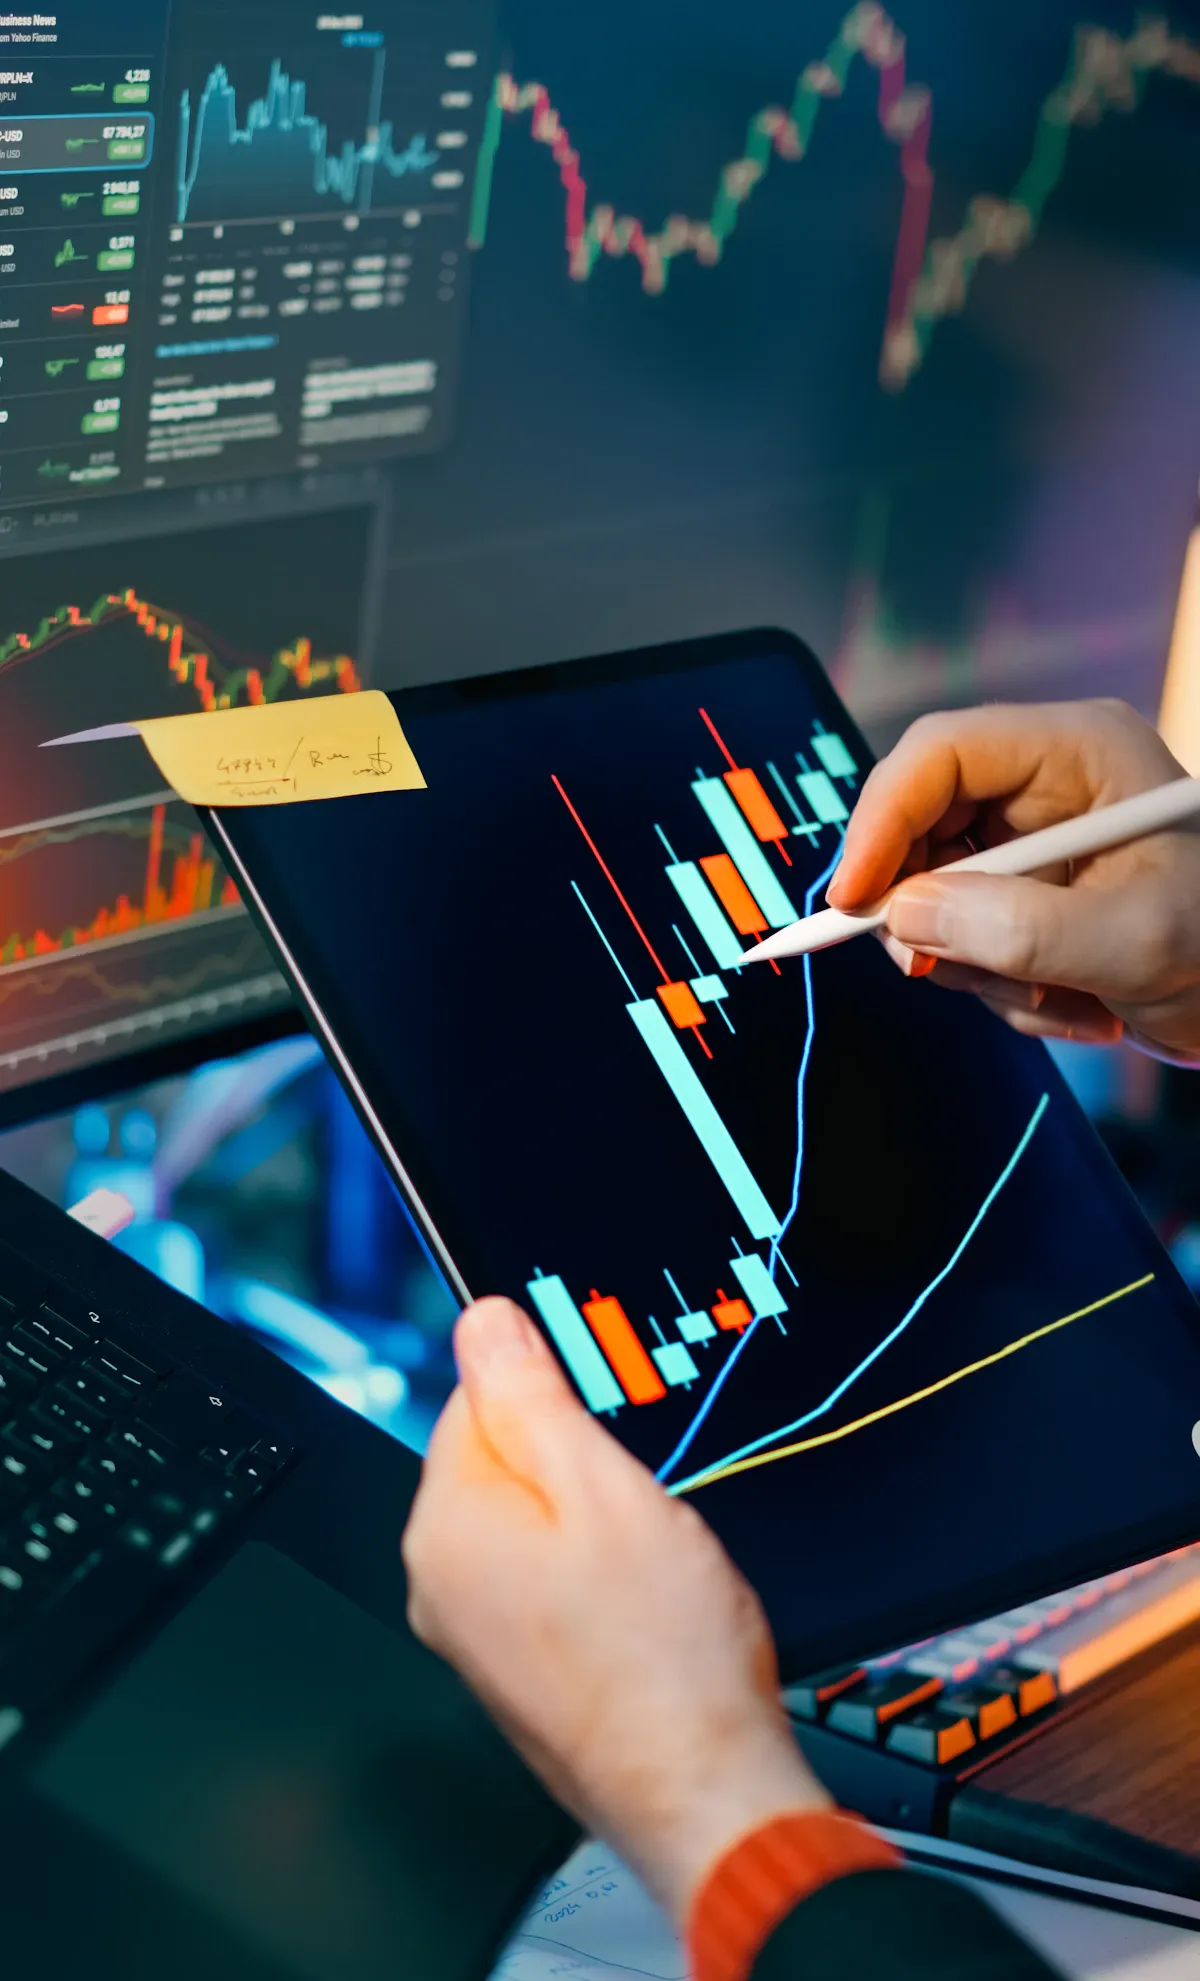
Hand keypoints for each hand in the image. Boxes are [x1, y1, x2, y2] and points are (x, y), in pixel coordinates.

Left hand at [403, 1298, 829, 1923]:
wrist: (704, 1797)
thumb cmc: (664, 1657)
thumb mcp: (605, 1489)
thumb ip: (532, 1396)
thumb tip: (482, 1321)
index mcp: (446, 1524)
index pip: (474, 1397)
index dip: (554, 1396)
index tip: (608, 1424)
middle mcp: (438, 1582)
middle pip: (501, 1462)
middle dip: (575, 1465)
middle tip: (641, 1504)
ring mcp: (472, 1634)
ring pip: (530, 1524)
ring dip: (590, 1523)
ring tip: (650, 1565)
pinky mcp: (513, 1671)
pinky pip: (543, 1584)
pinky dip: (592, 1579)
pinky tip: (644, 1608)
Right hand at [827, 699, 1199, 1063]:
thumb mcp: (1130, 943)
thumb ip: (1015, 929)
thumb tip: (906, 916)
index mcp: (1078, 751)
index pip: (941, 754)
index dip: (882, 819)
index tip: (854, 900)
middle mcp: (1047, 783)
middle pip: (920, 823)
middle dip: (929, 912)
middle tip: (940, 974)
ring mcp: (1034, 842)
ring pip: (933, 893)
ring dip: (975, 965)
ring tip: (1056, 1000)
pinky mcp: (1028, 896)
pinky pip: (963, 937)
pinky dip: (998, 985)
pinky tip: (1072, 1005)